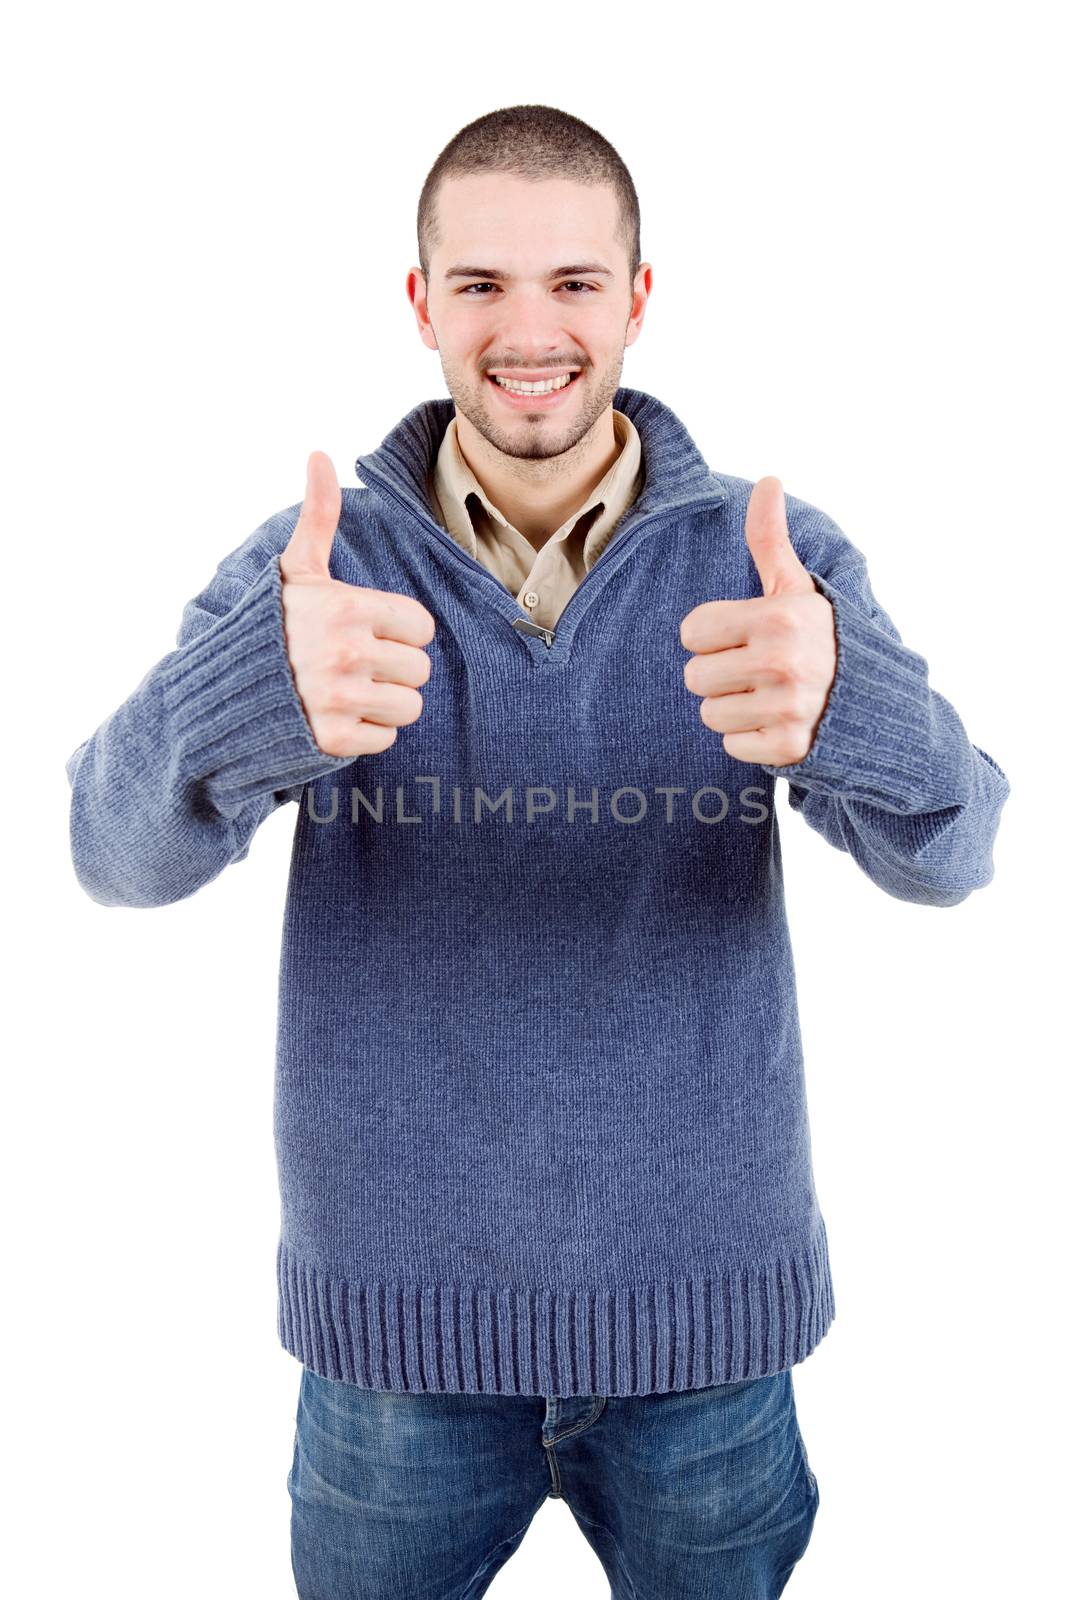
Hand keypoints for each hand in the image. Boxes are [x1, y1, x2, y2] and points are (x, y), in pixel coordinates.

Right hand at [279, 451, 435, 758]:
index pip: (421, 628)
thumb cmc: (268, 627)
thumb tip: (319, 454)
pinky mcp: (333, 740)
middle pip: (419, 670)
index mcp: (349, 608)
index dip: (398, 632)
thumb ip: (318, 517)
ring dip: (383, 704)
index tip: (365, 633)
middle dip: (392, 670)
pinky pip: (385, 739)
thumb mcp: (295, 571)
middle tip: (353, 665)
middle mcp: (347, 653)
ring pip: (409, 707)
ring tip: (346, 691)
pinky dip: (364, 733)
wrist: (220, 693)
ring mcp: (340, 699)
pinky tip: (334, 717)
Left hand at [678, 477, 837, 765]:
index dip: (712, 637)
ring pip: (709, 714)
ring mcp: (788, 706)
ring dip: (732, 709)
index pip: (692, 632)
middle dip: (720, 675)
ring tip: (766, 696)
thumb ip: (770, 540)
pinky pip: (731, 745)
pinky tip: (776, 722)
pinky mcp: (789, 746)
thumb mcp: (796, 588)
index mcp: (778, 617)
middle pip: (695, 677)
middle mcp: (783, 661)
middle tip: (755, 671)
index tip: (744, 638)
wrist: (873, 701)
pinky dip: (749, 740)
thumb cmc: (821, 638)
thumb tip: (769, 480)